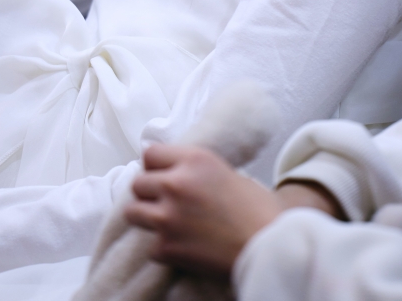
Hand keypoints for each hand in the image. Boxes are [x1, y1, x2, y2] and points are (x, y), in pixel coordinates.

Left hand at [126, 144, 339, 274]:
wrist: (269, 244)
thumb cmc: (256, 208)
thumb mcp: (224, 171)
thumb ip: (195, 169)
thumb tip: (174, 173)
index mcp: (193, 159)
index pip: (149, 153)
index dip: (154, 166)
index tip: (161, 175)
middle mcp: (176, 183)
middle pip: (138, 183)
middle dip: (148, 193)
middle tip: (163, 202)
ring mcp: (168, 216)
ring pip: (132, 211)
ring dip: (146, 218)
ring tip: (165, 223)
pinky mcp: (167, 247)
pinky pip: (150, 245)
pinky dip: (163, 248)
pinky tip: (182, 246)